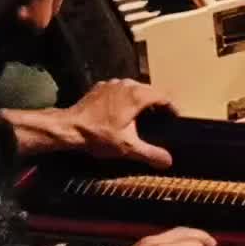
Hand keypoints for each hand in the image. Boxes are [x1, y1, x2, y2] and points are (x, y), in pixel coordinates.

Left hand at [58, 80, 174, 170]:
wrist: (69, 128)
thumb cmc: (99, 135)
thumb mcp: (128, 148)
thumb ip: (150, 154)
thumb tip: (169, 161)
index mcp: (138, 95)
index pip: (164, 97)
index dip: (172, 108)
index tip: (175, 118)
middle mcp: (128, 84)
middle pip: (150, 91)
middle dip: (157, 104)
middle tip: (161, 119)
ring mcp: (113, 83)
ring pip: (134, 89)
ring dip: (140, 101)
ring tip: (142, 117)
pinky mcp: (101, 87)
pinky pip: (120, 91)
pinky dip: (124, 99)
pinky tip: (120, 113)